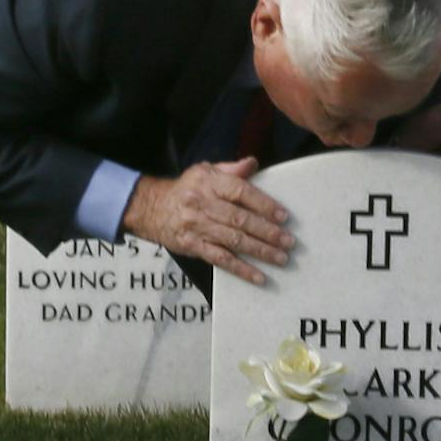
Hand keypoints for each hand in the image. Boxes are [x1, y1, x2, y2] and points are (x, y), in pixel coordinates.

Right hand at [121, 158, 293, 286]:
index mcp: (209, 183)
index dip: (264, 204)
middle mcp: (202, 204)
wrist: (151, 209)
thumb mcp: (205, 171)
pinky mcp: (193, 246)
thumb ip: (231, 169)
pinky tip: (259, 276)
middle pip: (240, 220)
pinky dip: (241, 269)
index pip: (241, 192)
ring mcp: (197, 227)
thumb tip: (253, 164)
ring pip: (233, 241)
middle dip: (267, 232)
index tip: (284, 216)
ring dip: (260, 251)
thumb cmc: (185, 189)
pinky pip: (220, 259)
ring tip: (281, 258)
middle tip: (289, 241)